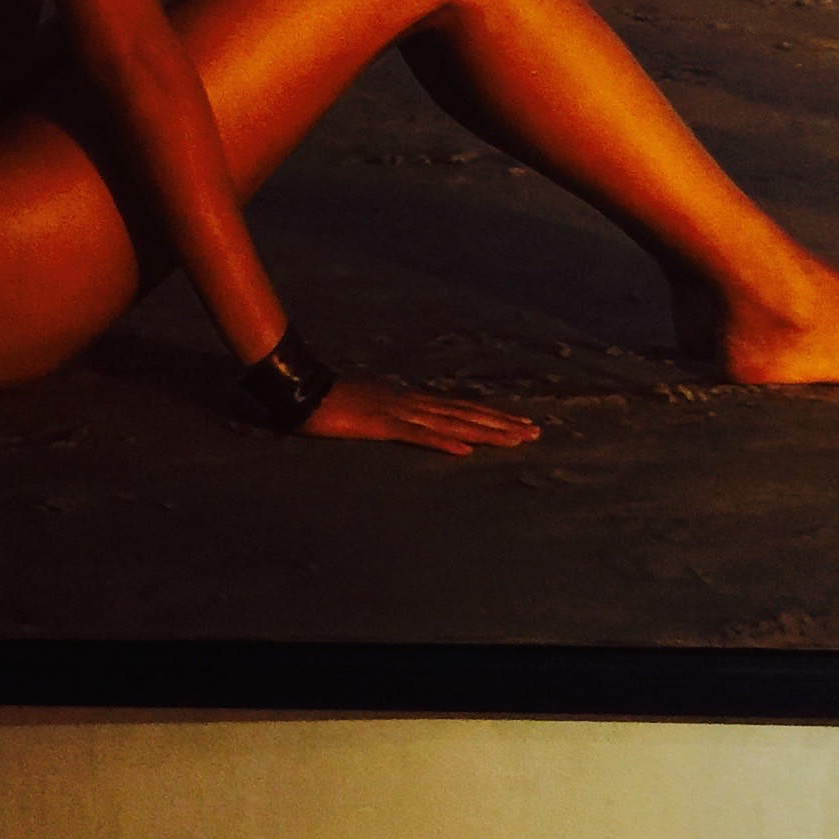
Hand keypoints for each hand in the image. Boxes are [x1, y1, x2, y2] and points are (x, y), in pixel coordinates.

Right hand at [302, 376, 540, 457]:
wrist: (302, 388)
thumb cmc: (331, 402)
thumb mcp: (370, 411)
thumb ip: (392, 418)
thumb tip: (414, 427)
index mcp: (411, 402)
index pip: (460, 410)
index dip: (491, 417)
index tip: (520, 424)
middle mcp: (413, 404)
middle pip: (466, 414)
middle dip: (502, 424)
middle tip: (535, 433)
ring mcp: (400, 412)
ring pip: (451, 423)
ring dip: (485, 432)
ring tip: (515, 440)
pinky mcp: (383, 425)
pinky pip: (418, 436)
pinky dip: (443, 442)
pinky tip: (465, 450)